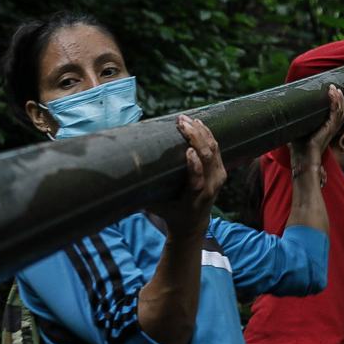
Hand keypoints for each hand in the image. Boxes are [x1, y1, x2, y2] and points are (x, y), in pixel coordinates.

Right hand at [151, 114, 226, 237]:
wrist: (194, 224)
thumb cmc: (171, 214)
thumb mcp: (156, 208)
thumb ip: (144, 194)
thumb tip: (122, 180)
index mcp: (195, 198)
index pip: (198, 181)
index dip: (195, 165)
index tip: (188, 150)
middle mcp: (210, 187)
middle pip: (208, 158)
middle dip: (196, 137)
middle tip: (181, 123)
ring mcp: (218, 178)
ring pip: (214, 150)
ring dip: (201, 132)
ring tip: (186, 120)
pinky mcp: (221, 171)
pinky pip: (217, 149)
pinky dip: (208, 134)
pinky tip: (198, 123)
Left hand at [290, 84, 343, 177]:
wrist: (302, 160)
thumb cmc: (298, 149)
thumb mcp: (297, 131)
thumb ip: (294, 122)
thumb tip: (283, 113)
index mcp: (325, 129)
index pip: (334, 114)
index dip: (335, 103)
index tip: (331, 92)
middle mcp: (330, 129)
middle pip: (340, 110)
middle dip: (339, 98)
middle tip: (335, 88)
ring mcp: (331, 129)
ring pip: (340, 111)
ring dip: (339, 99)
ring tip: (335, 89)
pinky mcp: (329, 129)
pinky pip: (336, 113)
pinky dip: (335, 102)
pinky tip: (332, 94)